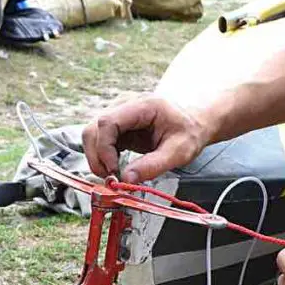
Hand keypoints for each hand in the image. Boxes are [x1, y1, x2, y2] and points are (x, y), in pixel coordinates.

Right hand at [82, 96, 210, 183]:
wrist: (192, 125)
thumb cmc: (188, 134)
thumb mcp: (179, 152)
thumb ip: (153, 166)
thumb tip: (126, 180)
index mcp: (142, 105)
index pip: (108, 121)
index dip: (104, 148)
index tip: (113, 170)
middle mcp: (125, 105)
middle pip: (94, 128)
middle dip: (97, 156)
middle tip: (111, 178)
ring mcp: (118, 114)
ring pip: (92, 135)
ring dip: (97, 158)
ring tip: (114, 175)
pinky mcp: (117, 126)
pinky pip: (99, 141)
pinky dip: (103, 158)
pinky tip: (116, 168)